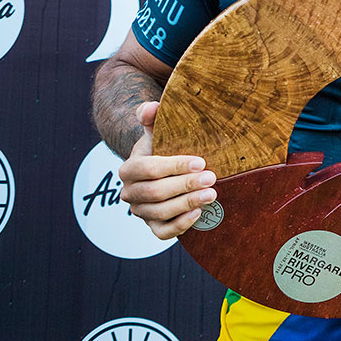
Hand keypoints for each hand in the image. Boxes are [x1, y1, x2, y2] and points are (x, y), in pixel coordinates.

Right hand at [117, 101, 216, 239]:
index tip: (200, 161)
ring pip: (160, 212)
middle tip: (211, 178)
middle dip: (185, 185)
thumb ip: (152, 117)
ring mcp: (140, 212)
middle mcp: (130, 193)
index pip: (148, 169)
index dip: (174, 166)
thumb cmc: (163, 148)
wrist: (164, 171)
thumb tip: (150, 108)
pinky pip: (162, 232)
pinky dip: (180, 225)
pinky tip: (199, 213)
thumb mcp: (158, 131)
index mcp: (129, 169)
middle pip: (154, 192)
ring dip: (187, 203)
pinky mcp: (153, 226)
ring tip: (212, 194)